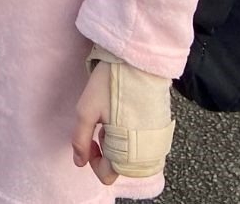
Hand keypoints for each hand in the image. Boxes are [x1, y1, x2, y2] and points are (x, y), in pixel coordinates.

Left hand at [73, 50, 174, 182]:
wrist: (139, 65)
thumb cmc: (110, 86)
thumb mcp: (86, 111)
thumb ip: (80, 140)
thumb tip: (79, 162)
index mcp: (126, 150)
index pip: (107, 175)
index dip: (93, 162)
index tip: (90, 141)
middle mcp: (145, 153)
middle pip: (120, 168)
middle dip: (105, 154)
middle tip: (100, 130)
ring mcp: (155, 143)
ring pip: (131, 158)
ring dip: (117, 147)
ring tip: (110, 123)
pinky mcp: (160, 132)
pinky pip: (142, 147)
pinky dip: (129, 139)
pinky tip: (122, 119)